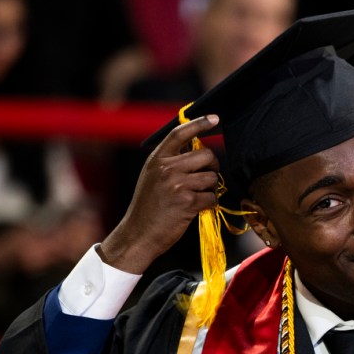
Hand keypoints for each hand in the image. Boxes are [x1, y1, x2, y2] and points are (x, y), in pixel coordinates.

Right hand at [100, 115, 221, 273]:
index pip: (180, 133)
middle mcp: (167, 168)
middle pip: (206, 155)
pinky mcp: (187, 202)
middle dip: (213, 166)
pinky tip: (197, 209)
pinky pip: (212, 197)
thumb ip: (170, 163)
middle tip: (208, 177)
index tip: (215, 119)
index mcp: (157, 159)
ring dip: (210, 188)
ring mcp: (177, 184)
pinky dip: (209, 204)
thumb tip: (197, 150)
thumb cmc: (148, 208)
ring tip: (197, 197)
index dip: (199, 123)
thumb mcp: (152, 178)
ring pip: (211, 177)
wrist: (138, 235)